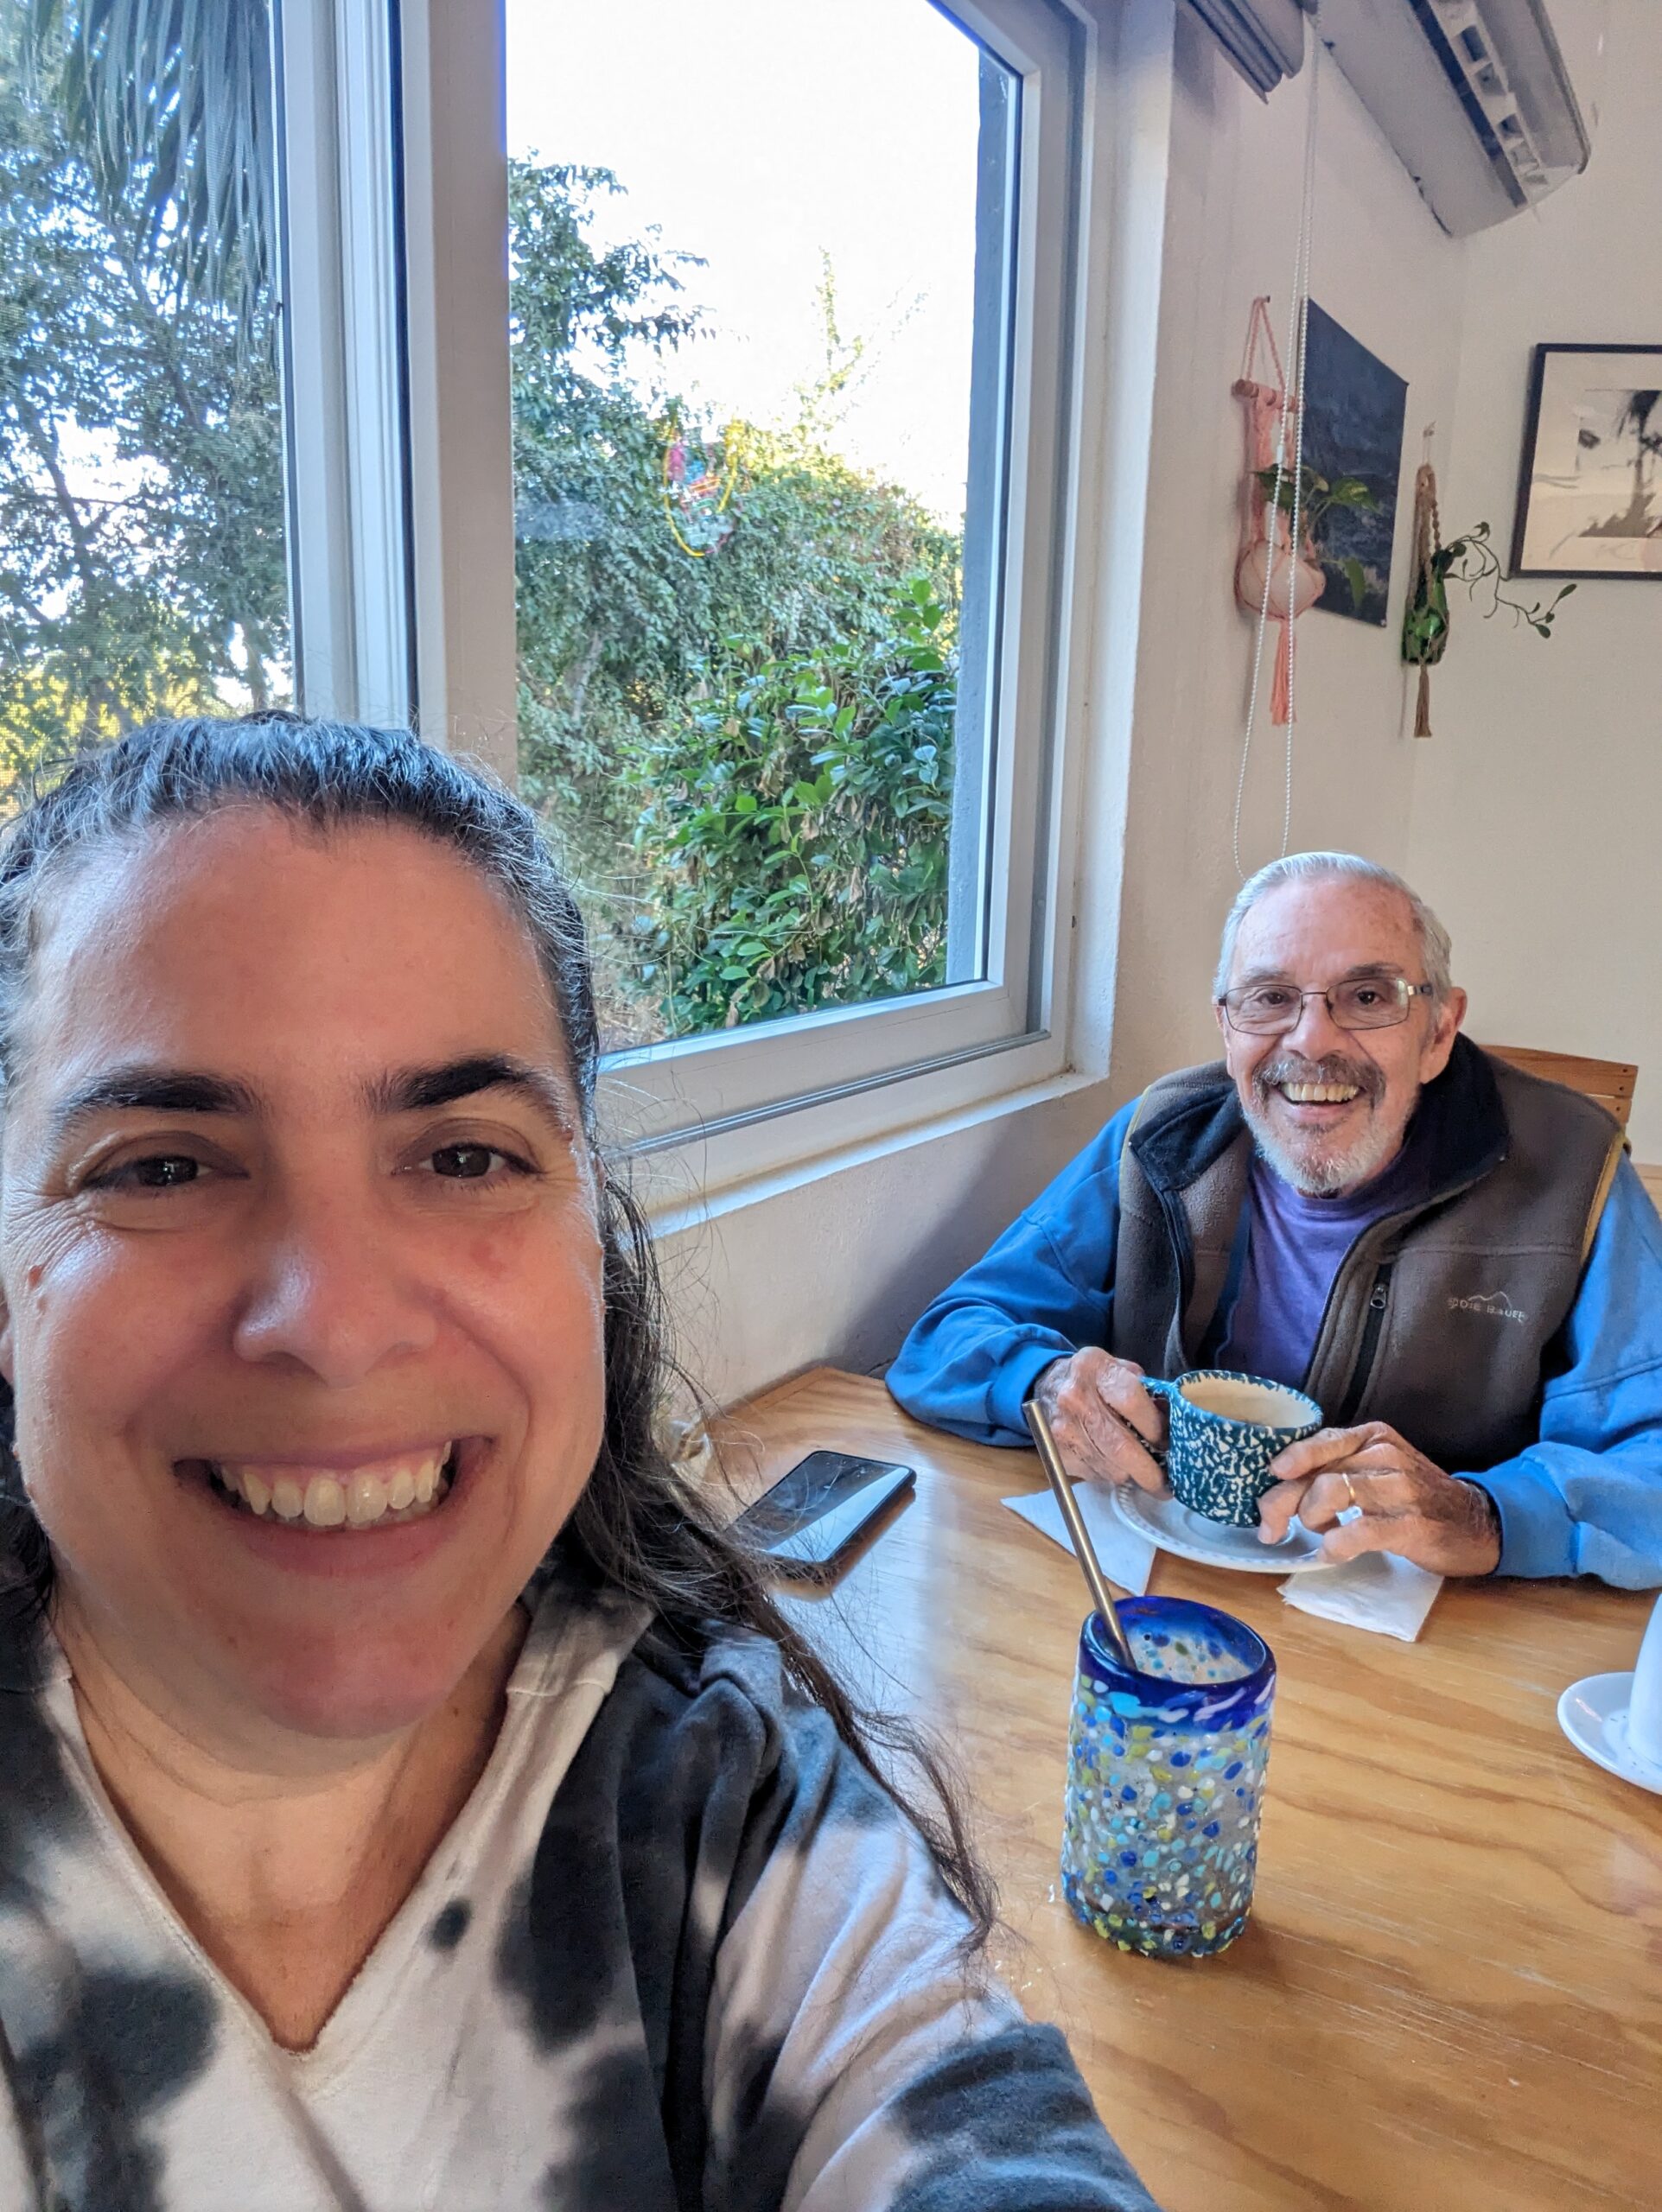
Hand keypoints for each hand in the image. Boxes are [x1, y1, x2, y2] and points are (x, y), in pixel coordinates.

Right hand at [1031, 1350, 1166, 1494]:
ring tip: (1141, 1470)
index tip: (1168, 1442)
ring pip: (1111, 1468)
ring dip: (1131, 1474)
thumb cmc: (1093, 1379)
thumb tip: (1171, 1421)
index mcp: (1095, 1369)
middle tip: (1165, 1484)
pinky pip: (1095, 1475)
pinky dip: (1111, 1474)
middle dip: (1149, 1471)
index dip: (1155, 1427)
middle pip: (1121, 1445)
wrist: (1046, 1385)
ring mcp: (1063, 1429)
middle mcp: (1075, 1398)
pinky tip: (1114, 1463)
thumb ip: (1146, 1391)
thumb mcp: (1118, 1368)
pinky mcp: (1057, 1452)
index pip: (1132, 1401)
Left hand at [1256, 1421, 1501, 1575]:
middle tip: (1271, 1527)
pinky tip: (1334, 1552)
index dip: (1289, 1462)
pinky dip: (1334, 1545)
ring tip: (1320, 1534)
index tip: (1271, 1479)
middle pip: (1317, 1474)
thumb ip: (1340, 1467)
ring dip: (1311, 1519)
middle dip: (1282, 1502)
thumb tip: (1284, 1482)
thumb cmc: (1418, 1498)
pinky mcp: (1410, 1525)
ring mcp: (1400, 1489)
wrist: (1478, 1523)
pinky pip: (1356, 1532)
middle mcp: (1385, 1456)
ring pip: (1330, 1494)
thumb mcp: (1380, 1467)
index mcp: (1374, 1438)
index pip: (1320, 1442)